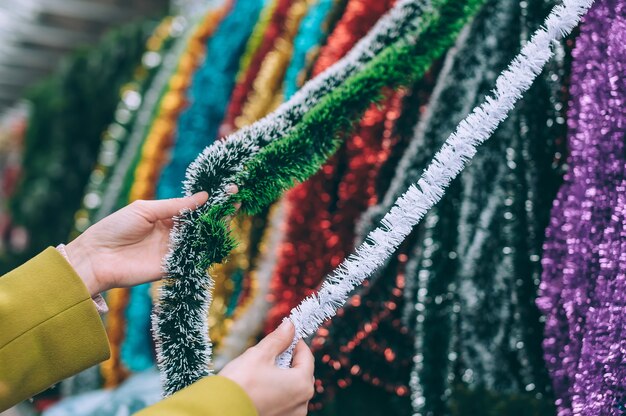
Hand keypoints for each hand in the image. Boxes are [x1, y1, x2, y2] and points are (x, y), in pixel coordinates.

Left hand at [65, 189, 232, 295]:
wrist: (96, 257)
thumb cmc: (115, 228)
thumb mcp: (145, 209)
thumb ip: (175, 206)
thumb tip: (204, 196)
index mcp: (165, 217)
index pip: (194, 208)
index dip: (211, 200)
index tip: (229, 189)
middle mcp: (173, 234)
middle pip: (202, 223)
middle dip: (219, 212)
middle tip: (236, 200)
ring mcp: (174, 251)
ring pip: (201, 240)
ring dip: (217, 228)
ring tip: (232, 213)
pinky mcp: (172, 267)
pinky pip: (193, 258)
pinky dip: (206, 249)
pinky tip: (218, 237)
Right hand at [220, 320, 314, 415]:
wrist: (219, 411)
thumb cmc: (240, 384)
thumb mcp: (259, 354)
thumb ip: (278, 339)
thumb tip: (289, 326)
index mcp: (301, 384)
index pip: (307, 356)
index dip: (296, 343)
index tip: (286, 336)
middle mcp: (302, 403)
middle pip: (302, 372)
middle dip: (290, 360)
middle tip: (272, 353)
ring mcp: (292, 415)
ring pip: (294, 388)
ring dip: (284, 377)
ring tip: (263, 371)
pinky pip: (286, 401)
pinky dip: (278, 391)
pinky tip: (261, 387)